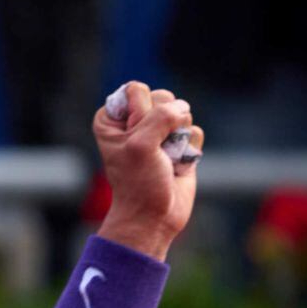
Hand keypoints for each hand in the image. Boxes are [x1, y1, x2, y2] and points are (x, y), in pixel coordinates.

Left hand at [92, 82, 204, 260]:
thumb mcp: (140, 145)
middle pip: (163, 96)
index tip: (134, 141)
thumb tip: (183, 109)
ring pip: (182, 111)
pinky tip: (177, 165)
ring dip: (178, 138)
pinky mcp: (179, 143)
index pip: (136, 90)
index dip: (141, 114)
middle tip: (153, 152)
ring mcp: (158, 131)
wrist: (154, 217)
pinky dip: (190, 149)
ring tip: (165, 159)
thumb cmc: (139, 183)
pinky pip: (195, 130)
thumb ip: (160, 116)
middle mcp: (133, 121)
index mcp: (111, 118)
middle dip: (163, 124)